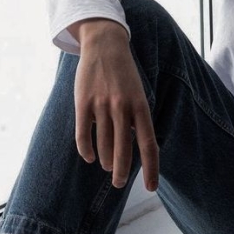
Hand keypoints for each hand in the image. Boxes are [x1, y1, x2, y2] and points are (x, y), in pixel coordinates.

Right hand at [70, 19, 158, 190]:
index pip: (148, 144)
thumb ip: (136, 118)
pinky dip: (86, 150)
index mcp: (141, 106)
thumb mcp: (138, 93)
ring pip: (103, 145)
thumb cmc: (124, 74)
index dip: (151, 168)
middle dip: (122, 172)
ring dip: (106, 160)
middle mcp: (122, 107)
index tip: (151, 188)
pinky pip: (83, 135)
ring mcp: (101, 105)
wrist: (105, 45)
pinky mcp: (83, 102)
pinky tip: (89, 157)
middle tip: (120, 183)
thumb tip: (134, 147)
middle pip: (124, 150)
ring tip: (108, 167)